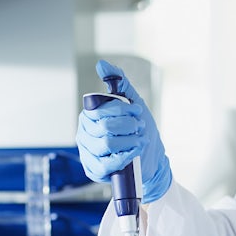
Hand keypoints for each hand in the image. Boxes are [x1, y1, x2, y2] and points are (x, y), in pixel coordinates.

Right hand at [76, 60, 172, 202]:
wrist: (151, 158)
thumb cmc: (139, 129)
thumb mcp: (133, 103)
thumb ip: (119, 83)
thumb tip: (101, 64)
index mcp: (89, 115)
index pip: (100, 110)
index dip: (122, 110)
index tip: (138, 111)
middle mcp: (84, 133)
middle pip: (104, 127)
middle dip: (128, 126)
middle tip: (140, 127)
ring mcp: (87, 153)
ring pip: (106, 145)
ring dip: (129, 141)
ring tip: (140, 140)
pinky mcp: (94, 170)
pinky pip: (106, 165)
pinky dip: (124, 157)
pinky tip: (135, 153)